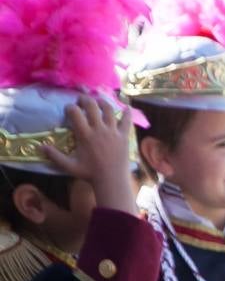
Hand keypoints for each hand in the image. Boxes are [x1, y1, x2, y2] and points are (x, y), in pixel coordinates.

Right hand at [42, 95, 133, 214]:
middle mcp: (99, 130)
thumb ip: (55, 156)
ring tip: (98, 101)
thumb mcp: (69, 166)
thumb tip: (40, 146)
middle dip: (85, 100)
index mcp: (85, 135)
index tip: (68, 109)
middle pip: (92, 106)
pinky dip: (127, 113)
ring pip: (109, 110)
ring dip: (103, 103)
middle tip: (82, 101)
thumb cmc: (90, 174)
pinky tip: (127, 107)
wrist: (112, 181)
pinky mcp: (124, 136)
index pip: (75, 113)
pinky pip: (127, 121)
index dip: (70, 107)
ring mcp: (113, 132)